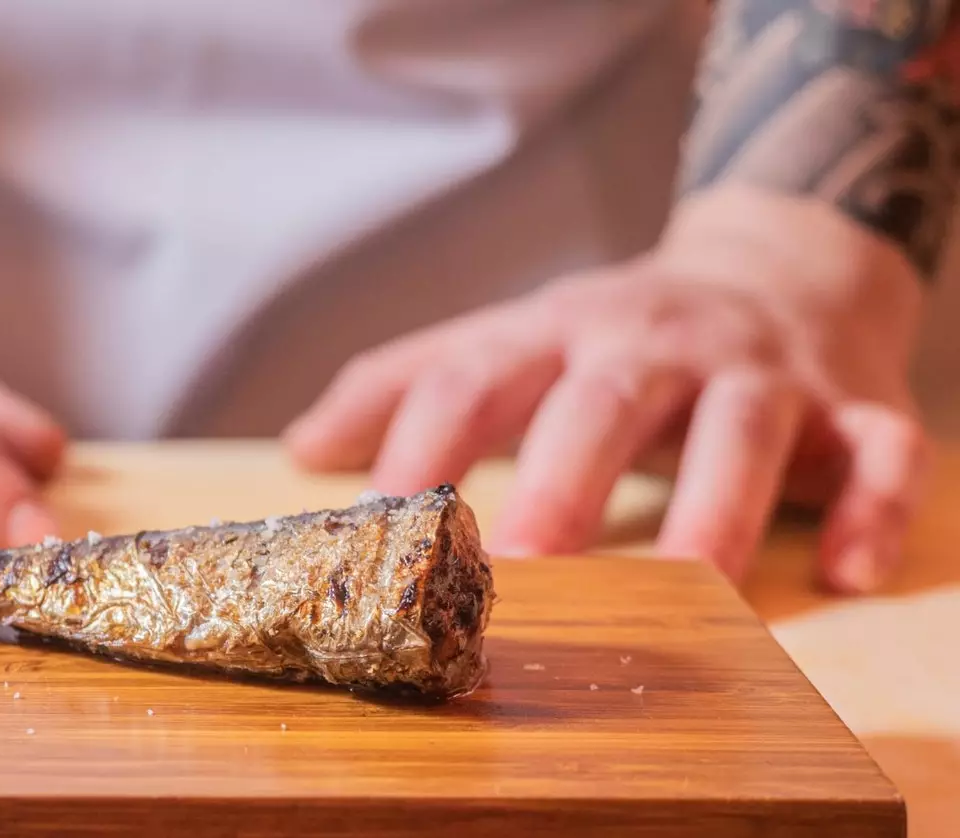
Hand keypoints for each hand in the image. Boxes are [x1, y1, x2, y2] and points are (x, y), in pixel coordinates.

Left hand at [284, 185, 929, 592]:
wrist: (782, 266)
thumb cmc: (620, 334)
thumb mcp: (515, 340)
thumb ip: (410, 384)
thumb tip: (302, 449)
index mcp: (560, 332)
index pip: (477, 373)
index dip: (422, 438)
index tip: (377, 517)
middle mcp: (655, 343)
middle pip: (605, 403)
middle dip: (565, 479)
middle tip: (524, 566)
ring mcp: (758, 372)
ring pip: (741, 430)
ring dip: (716, 506)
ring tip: (687, 585)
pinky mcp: (855, 405)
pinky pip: (879, 452)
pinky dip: (872, 506)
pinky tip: (848, 572)